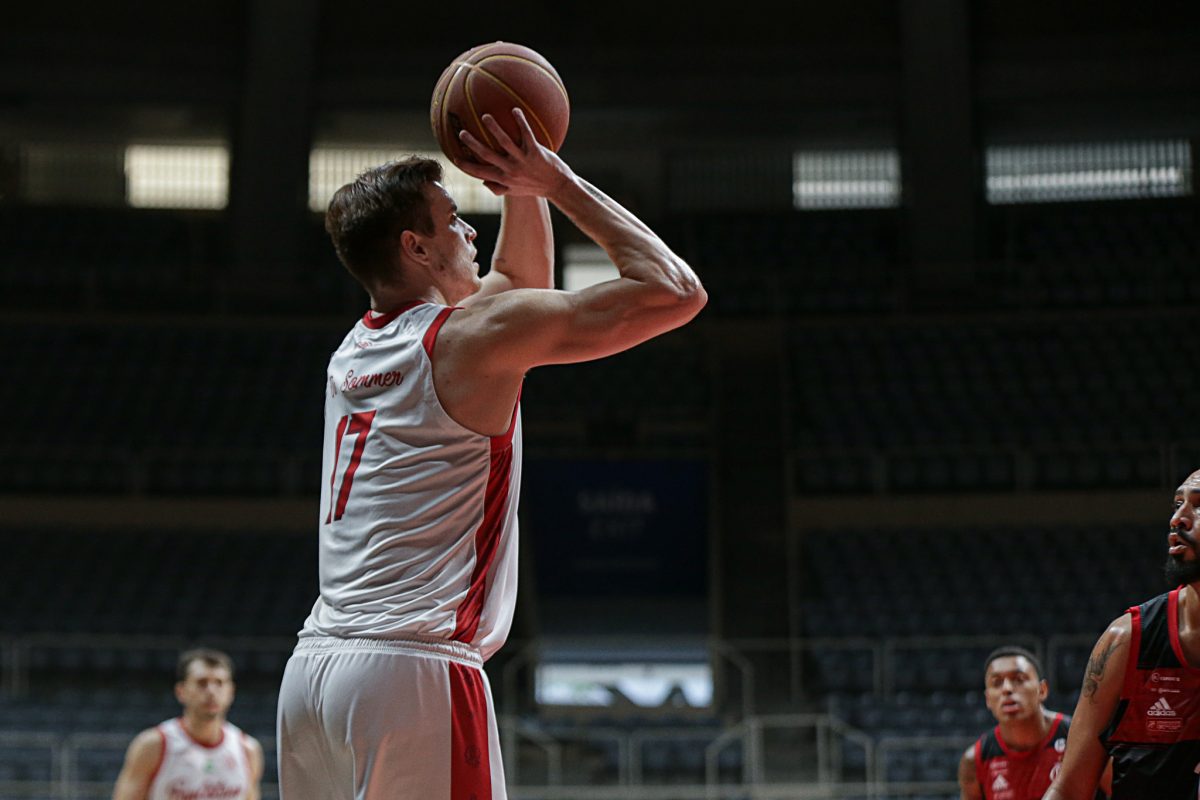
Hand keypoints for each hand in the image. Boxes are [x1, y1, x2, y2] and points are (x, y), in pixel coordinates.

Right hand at [456, 108, 570, 197]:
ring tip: (484, 116)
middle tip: (462, 132)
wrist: (558, 187)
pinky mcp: (536, 152)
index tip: (454, 158)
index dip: (467, 166)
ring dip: (494, 128)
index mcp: (504, 179)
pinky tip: (515, 110)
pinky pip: (527, 134)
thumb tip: (483, 182)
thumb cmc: (535, 187)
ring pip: (505, 142)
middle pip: (487, 155)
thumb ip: (499, 188)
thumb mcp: (515, 191)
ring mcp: (523, 160)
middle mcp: (511, 170)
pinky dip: (521, 121)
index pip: (480, 172)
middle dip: (473, 144)